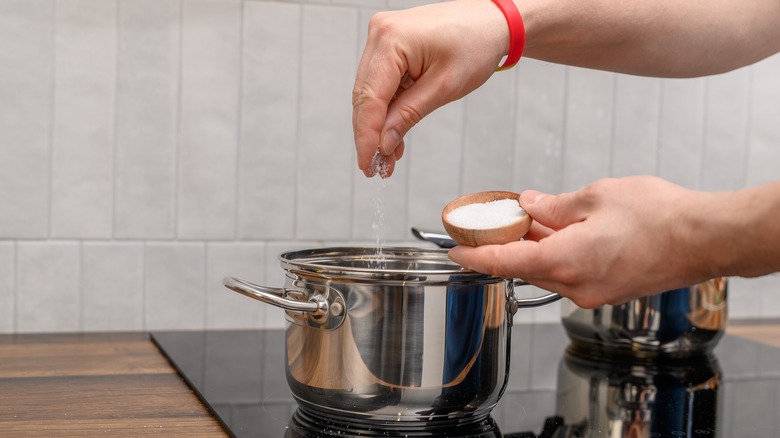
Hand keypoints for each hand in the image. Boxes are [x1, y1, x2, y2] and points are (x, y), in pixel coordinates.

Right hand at [352, 0, 508, 176]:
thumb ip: (408, 115)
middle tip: (376, 168)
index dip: (366, 137)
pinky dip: (388, 111)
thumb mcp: (444, 87)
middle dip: (370, 135)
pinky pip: (382, 85)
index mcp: (392, 39)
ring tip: (388, 159)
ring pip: (370, 93)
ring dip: (378, 127)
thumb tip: (383, 144)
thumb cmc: (476, 45)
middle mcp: (380, 34)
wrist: (493, 22)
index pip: (369, 98)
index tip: (367, 165)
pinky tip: (394, 137)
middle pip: (364, 96)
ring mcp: (383, 38)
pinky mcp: (390, 46)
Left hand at [448, 176, 723, 307]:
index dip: (475, 256)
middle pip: (525, 266)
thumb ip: (555, 206)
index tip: (454, 250)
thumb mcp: (596, 197)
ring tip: (530, 219)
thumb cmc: (660, 216)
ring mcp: (593, 293)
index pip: (504, 263)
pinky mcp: (608, 291)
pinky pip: (570, 274)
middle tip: (496, 221)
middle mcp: (575, 285)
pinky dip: (558, 254)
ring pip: (548, 270)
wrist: (705, 238)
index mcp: (565, 261)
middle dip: (508, 244)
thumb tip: (530, 205)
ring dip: (535, 248)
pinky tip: (559, 232)